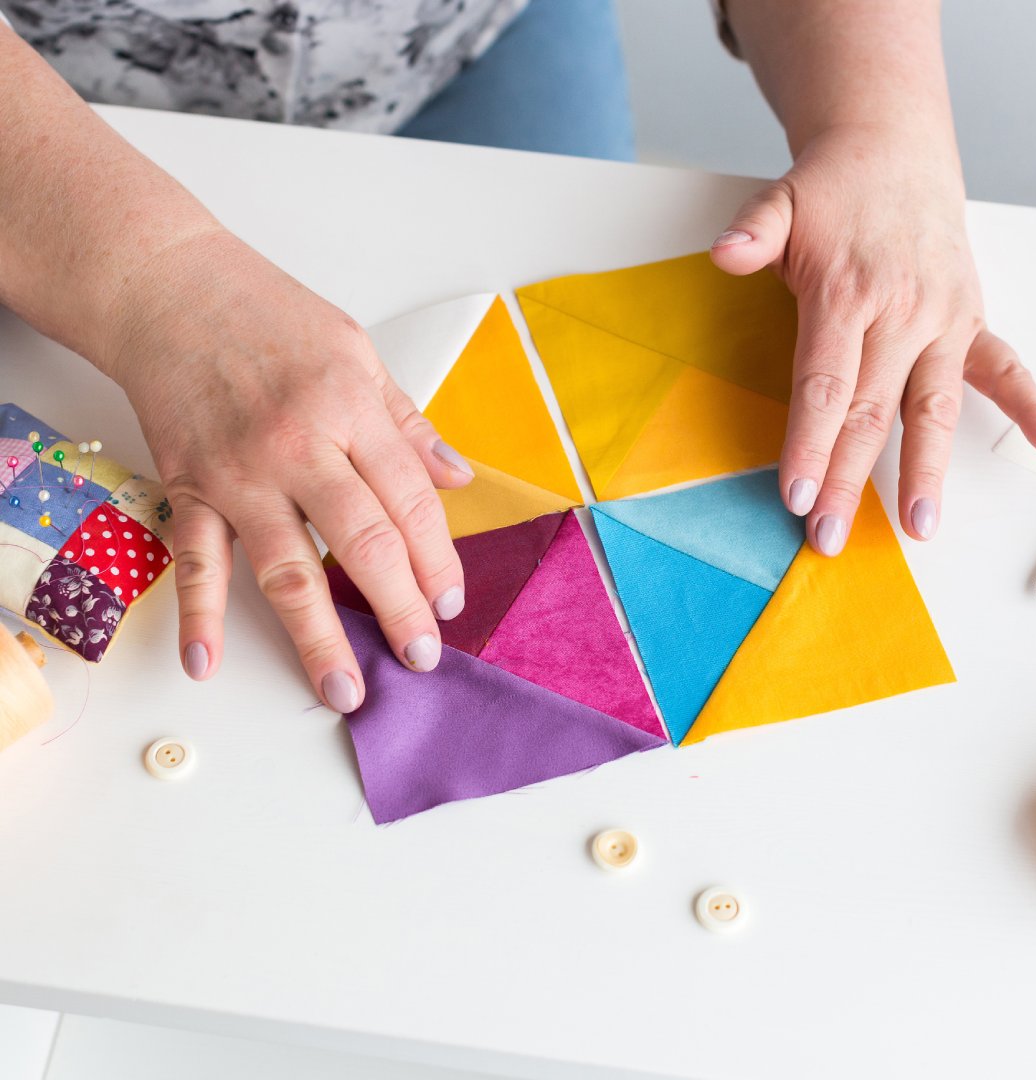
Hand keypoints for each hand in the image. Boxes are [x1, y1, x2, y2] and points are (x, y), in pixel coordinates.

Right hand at [105, 230, 472, 710]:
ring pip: (287, 569)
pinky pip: (195, 560)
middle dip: (399, 608)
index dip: (439, 559)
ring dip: (318, 637)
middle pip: (363, 545)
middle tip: (422, 658)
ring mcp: (240, 473)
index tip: (450, 603)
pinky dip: (198, 614)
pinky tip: (207, 663)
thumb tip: (457, 474)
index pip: (411, 503)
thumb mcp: (358, 352)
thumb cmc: (266, 313)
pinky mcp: (188, 486)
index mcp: (352, 409)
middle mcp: (300, 447)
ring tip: (346, 689)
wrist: (167, 287)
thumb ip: (407, 423)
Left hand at [710, 123, 1035, 554]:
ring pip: (934, 407)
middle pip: (871, 412)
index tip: (795, 496)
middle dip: (848, 481)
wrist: (893, 148)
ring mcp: (942, 319)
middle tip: (828, 538)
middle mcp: (901, 312)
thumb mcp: (781, 202)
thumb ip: (753, 233)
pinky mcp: (970, 318)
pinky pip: (1003, 366)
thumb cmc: (831, 190)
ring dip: (927, 470)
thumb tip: (723, 255)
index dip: (809, 444)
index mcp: (846, 292)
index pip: (824, 385)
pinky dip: (1028, 403)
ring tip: (921, 526)